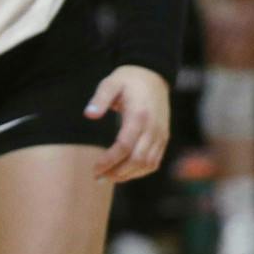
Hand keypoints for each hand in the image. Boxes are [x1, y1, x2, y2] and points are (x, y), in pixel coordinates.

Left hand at [85, 65, 169, 181]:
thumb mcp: (111, 83)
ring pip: (148, 164)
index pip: (124, 146)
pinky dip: (140, 171)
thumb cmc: (128, 80)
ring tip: (109, 177)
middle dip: (117, 172)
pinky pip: (154, 161)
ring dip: (128, 174)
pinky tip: (125, 172)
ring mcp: (161, 134)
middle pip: (137, 159)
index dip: (109, 161)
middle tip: (98, 177)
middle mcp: (153, 128)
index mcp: (139, 116)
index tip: (94, 168)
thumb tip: (89, 115)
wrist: (153, 75)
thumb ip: (99, 98)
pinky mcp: (164, 138)